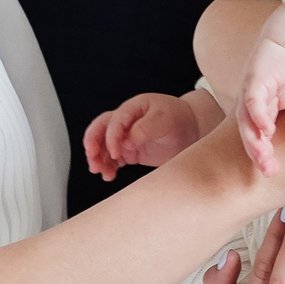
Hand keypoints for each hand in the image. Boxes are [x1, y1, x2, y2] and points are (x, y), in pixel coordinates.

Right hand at [82, 92, 215, 181]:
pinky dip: (108, 166)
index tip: (115, 153)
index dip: (112, 137)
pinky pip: (113, 158)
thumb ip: (145, 129)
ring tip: (101, 172)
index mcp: (133, 108)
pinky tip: (108, 175)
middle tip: (93, 159)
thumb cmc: (178, 120)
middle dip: (93, 144)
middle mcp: (125, 121)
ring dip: (98, 158)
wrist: (191, 130)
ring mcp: (126, 136)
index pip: (114, 120)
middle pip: (100, 129)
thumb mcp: (165, 120)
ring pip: (103, 145)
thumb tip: (126, 142)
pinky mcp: (129, 151)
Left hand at [237, 39, 284, 177]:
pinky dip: (258, 116)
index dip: (264, 154)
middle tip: (269, 171)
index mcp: (263, 107)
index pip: (259, 136)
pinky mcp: (255, 78)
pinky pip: (254, 100)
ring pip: (248, 120)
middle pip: (250, 132)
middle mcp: (253, 101)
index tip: (274, 172)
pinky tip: (266, 130)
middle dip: (258, 153)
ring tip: (264, 157)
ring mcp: (251, 89)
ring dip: (255, 139)